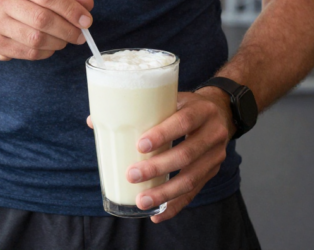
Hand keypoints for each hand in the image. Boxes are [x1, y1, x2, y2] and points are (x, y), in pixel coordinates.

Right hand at [0, 0, 93, 60]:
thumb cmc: (16, 2)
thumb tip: (87, 3)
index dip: (71, 9)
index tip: (86, 20)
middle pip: (43, 19)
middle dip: (68, 30)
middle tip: (80, 35)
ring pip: (36, 39)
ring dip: (58, 42)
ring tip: (65, 40)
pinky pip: (29, 53)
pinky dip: (46, 52)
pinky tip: (50, 47)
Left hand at [86, 88, 234, 222]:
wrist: (220, 111)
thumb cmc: (185, 104)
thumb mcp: (168, 98)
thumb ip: (137, 108)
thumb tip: (93, 120)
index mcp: (201, 110)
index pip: (184, 121)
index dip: (163, 134)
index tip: (140, 145)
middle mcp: (213, 133)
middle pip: (187, 154)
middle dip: (158, 168)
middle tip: (132, 175)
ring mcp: (215, 155)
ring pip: (191, 178)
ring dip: (164, 192)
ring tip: (141, 201)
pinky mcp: (212, 172)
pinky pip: (194, 192)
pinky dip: (174, 205)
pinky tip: (157, 215)